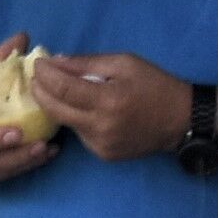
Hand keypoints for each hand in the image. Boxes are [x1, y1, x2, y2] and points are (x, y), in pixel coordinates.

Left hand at [25, 48, 193, 163]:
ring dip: (57, 105)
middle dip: (40, 91)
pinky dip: (75, 119)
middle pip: (55, 110)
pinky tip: (83, 109)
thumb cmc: (155, 85)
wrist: (181, 120)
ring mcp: (101, 145)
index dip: (45, 75)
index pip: (63, 88)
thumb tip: (55, 63)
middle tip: (36, 77)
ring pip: (65, 122)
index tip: (38, 64)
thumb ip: (87, 63)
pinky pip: (79, 133)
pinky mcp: (103, 155)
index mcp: (108, 100)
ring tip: (57, 89)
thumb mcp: (124, 63)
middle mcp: (101, 127)